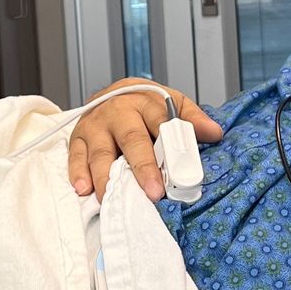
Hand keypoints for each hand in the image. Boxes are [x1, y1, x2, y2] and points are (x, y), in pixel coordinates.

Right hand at [68, 77, 221, 201]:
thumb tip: (214, 132)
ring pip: (100, 152)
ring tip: (113, 197)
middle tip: (152, 193)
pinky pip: (76, 155)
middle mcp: (118, 111)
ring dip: (106, 177)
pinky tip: (85, 189)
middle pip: (131, 140)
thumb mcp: (172, 102)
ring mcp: (95, 125)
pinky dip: (78, 172)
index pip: (160, 123)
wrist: (110, 92)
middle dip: (142, 168)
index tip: (179, 173)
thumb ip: (192, 118)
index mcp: (145, 101)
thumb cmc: (144, 104)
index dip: (170, 148)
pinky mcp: (78, 136)